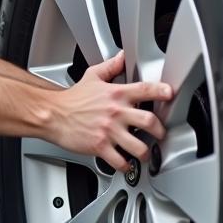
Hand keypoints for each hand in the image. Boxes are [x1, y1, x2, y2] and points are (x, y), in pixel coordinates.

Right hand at [47, 51, 171, 172]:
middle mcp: (115, 112)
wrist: (52, 114)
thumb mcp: (92, 76)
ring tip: (145, 154)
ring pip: (138, 146)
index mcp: (116, 94)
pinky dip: (126, 166)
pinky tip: (126, 164)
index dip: (161, 91)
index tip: (170, 94)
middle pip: (149, 121)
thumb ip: (110, 66)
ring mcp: (108, 131)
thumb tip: (122, 56)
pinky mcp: (99, 146)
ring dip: (145, 153)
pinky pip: (119, 161)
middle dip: (160, 131)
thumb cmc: (72, 99)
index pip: (145, 89)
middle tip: (160, 135)